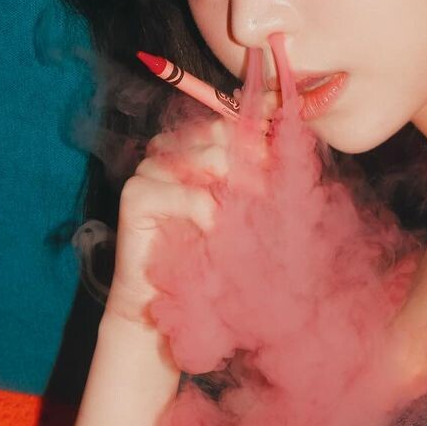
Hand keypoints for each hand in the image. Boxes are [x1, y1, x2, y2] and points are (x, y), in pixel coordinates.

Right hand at [103, 91, 277, 326]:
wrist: (168, 302)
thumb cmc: (208, 256)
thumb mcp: (238, 210)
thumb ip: (255, 178)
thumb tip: (291, 149)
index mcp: (190, 145)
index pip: (229, 123)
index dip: (260, 138)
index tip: (284, 156)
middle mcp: (168, 149)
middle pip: (222, 136)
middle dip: (254, 165)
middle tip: (268, 196)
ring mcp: (150, 168)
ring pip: (210, 158)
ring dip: (236, 191)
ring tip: (244, 219)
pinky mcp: (136, 194)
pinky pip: (189, 194)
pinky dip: (210, 214)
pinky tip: (214, 233)